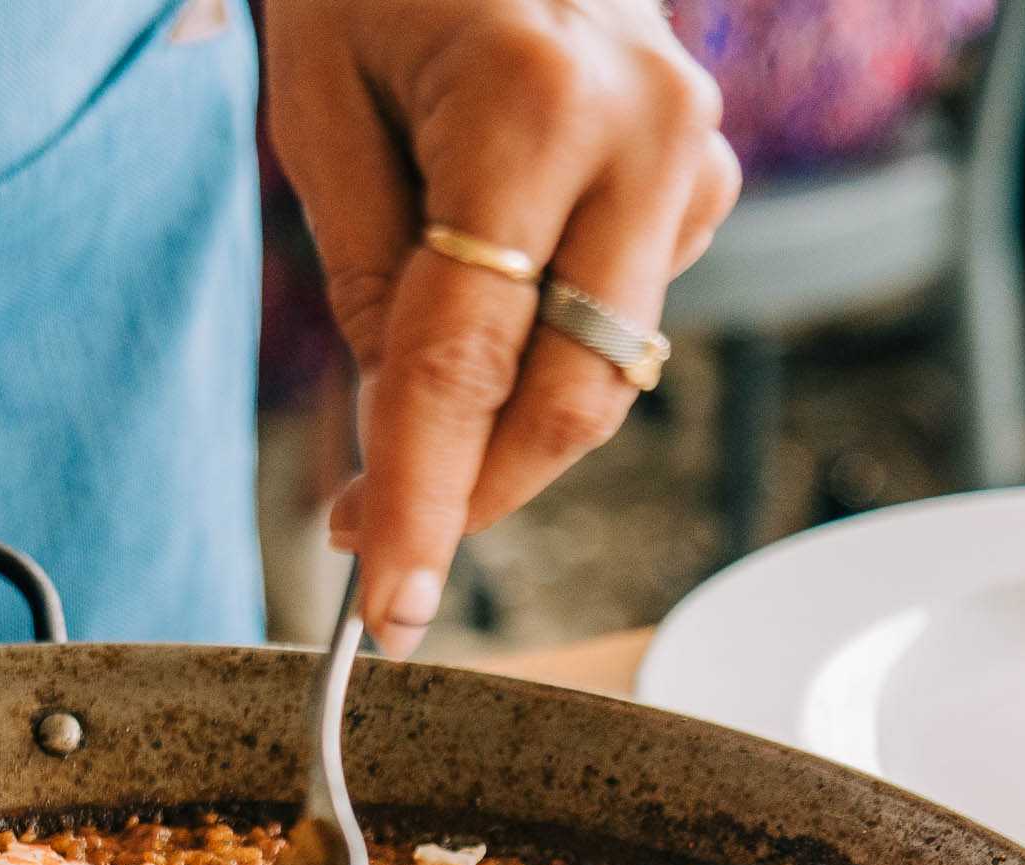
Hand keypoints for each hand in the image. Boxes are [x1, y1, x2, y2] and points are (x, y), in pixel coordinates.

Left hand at [266, 0, 737, 654]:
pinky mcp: (705, 166)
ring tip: (407, 434)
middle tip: (385, 562)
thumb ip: (366, 278)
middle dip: (475, 498)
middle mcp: (645, 131)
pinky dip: (552, 347)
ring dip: (506, 429)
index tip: (385, 604)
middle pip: (571, 395)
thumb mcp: (318, 99)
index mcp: (534, 104)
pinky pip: (627, 308)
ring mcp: (694, 149)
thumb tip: (392, 441)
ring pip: (607, 369)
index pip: (468, 360)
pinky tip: (492, 304)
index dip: (421, 497)